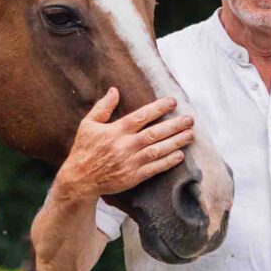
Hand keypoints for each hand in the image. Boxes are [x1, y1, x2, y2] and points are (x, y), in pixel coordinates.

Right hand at [54, 88, 194, 204]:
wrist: (79, 179)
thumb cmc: (84, 149)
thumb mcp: (88, 124)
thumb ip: (102, 107)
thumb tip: (114, 90)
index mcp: (115, 131)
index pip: (141, 116)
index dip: (158, 108)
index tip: (173, 102)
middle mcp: (124, 146)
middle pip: (154, 133)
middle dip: (174, 126)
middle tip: (190, 119)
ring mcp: (130, 162)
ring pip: (157, 150)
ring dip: (176, 142)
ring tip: (190, 135)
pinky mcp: (133, 177)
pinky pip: (154, 168)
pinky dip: (168, 162)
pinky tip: (180, 155)